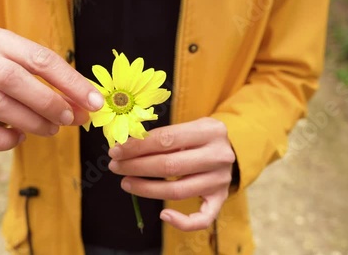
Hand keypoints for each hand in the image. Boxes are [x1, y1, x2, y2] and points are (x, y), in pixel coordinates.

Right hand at [0, 24, 103, 149]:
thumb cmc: (4, 76)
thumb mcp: (29, 71)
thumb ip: (57, 87)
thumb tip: (88, 109)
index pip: (40, 58)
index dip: (71, 82)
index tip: (94, 103)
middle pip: (13, 78)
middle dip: (48, 102)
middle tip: (69, 119)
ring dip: (32, 122)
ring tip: (51, 130)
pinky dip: (4, 139)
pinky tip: (18, 138)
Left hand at [108, 117, 235, 230]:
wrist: (231, 149)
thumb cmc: (200, 137)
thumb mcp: (188, 126)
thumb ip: (162, 135)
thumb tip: (125, 146)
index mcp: (210, 130)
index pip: (166, 139)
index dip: (137, 146)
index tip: (117, 151)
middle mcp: (219, 155)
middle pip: (170, 166)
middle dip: (136, 167)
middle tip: (116, 166)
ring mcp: (221, 180)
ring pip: (178, 191)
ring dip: (146, 189)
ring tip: (126, 183)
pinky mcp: (222, 198)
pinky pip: (202, 218)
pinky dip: (182, 222)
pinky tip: (163, 214)